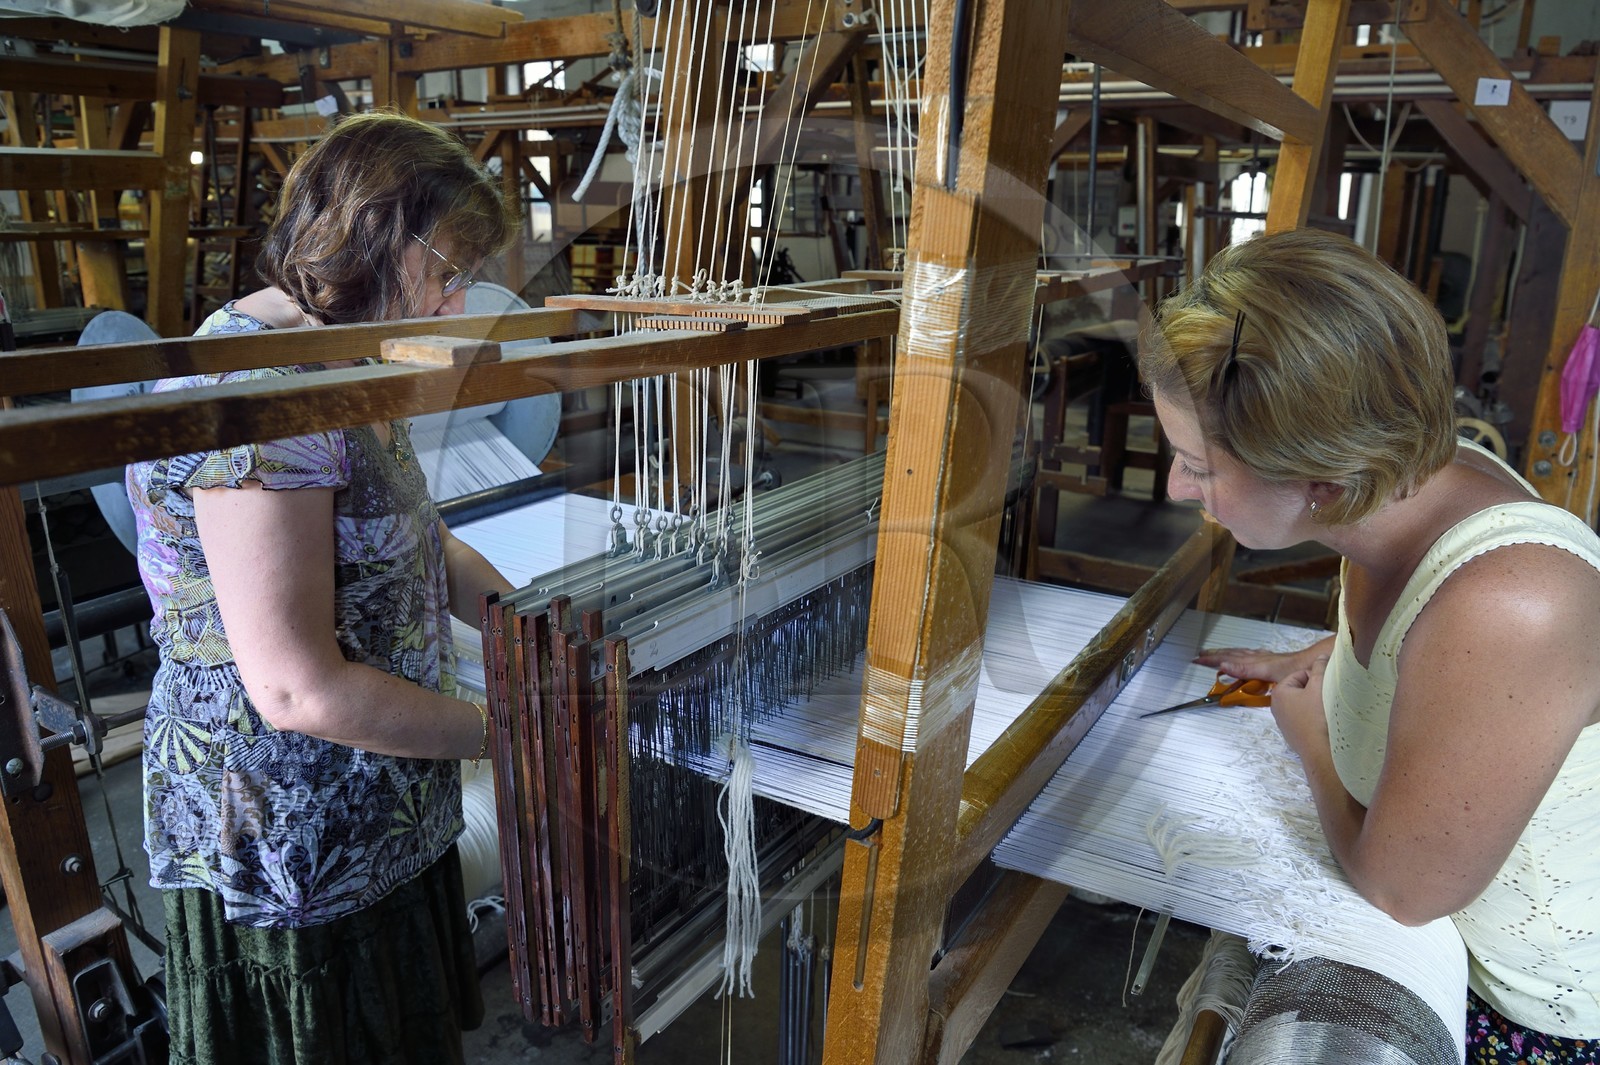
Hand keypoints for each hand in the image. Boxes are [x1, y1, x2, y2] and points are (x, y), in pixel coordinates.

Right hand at [1194, 641, 1325, 683]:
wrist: (1315, 662)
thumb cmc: (1296, 670)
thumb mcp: (1267, 672)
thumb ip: (1245, 670)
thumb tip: (1225, 666)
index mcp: (1255, 663)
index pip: (1229, 661)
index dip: (1213, 661)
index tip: (1198, 660)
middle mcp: (1259, 658)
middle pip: (1233, 655)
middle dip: (1215, 655)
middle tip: (1200, 655)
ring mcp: (1267, 659)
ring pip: (1241, 653)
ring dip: (1226, 653)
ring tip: (1215, 652)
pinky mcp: (1274, 661)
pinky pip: (1252, 655)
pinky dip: (1242, 654)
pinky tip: (1244, 655)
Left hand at [1270, 654, 1329, 758]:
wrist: (1322, 750)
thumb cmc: (1318, 716)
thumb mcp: (1320, 684)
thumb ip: (1319, 667)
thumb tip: (1319, 657)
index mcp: (1278, 692)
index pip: (1300, 674)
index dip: (1316, 677)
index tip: (1326, 686)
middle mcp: (1276, 707)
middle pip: (1301, 689)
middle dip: (1315, 690)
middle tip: (1328, 698)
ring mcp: (1284, 722)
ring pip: (1304, 704)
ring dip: (1316, 704)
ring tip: (1327, 710)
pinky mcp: (1293, 735)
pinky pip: (1306, 719)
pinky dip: (1315, 718)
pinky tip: (1324, 723)